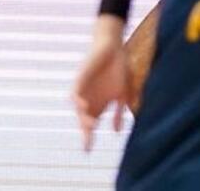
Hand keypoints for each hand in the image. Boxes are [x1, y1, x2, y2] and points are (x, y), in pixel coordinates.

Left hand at [73, 15, 129, 150]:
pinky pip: (75, 92)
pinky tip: (83, 106)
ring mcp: (84, 90)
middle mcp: (90, 99)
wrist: (113, 47)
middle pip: (84, 120)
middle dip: (85, 132)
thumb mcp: (124, 92)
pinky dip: (77, 100)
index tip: (87, 151)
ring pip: (79, 109)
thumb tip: (116, 132)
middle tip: (87, 144)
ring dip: (83, 117)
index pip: (91, 125)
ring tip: (90, 126)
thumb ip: (120, 112)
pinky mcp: (80, 79)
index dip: (88, 137)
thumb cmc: (119, 68)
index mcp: (100, 104)